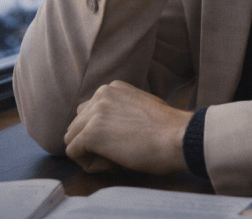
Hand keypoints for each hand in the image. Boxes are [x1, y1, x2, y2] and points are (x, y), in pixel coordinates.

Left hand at [64, 80, 193, 175]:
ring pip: (72, 138)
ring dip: (89, 153)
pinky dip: (89, 164)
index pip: (89, 112)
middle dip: (92, 142)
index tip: (124, 141)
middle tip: (118, 153)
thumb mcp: (142, 107)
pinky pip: (74, 153)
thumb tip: (109, 129)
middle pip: (77, 124)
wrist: (179, 137)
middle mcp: (101, 94)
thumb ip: (121, 111)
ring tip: (114, 159)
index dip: (103, 132)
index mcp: (114, 87)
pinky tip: (112, 164)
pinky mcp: (91, 133)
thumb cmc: (169, 130)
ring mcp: (95, 113)